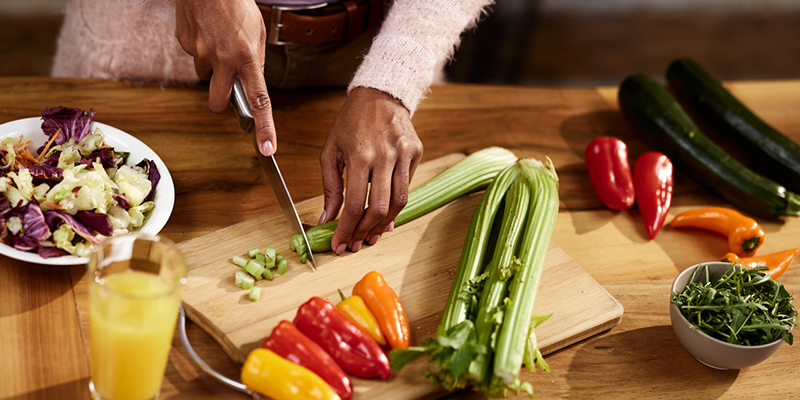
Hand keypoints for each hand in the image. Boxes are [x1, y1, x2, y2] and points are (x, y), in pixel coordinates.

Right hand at [175, 0, 275, 155]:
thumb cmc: (236, 2)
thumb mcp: (258, 32)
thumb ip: (256, 60)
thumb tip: (253, 81)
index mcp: (246, 57)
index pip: (258, 101)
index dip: (264, 127)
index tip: (267, 148)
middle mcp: (222, 59)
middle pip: (218, 103)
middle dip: (222, 101)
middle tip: (228, 86)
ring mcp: (200, 53)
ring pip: (205, 75)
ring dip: (213, 67)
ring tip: (218, 41)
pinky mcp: (184, 44)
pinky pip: (194, 55)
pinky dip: (201, 48)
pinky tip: (207, 31)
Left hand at [320, 87, 422, 253]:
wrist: (380, 95)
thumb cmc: (351, 122)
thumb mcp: (331, 151)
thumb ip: (330, 186)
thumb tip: (328, 218)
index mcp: (360, 155)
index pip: (354, 203)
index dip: (347, 229)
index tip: (340, 244)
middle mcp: (385, 155)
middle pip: (379, 208)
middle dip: (365, 231)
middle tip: (356, 243)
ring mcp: (404, 154)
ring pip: (399, 202)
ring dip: (383, 224)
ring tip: (371, 235)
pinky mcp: (416, 153)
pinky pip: (407, 187)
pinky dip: (396, 206)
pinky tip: (384, 216)